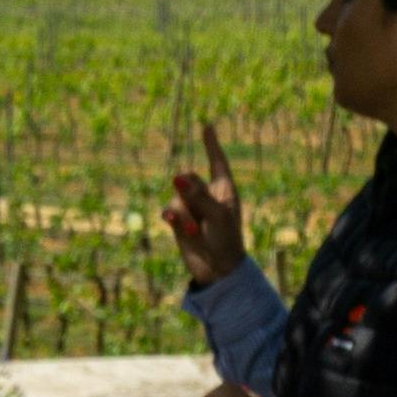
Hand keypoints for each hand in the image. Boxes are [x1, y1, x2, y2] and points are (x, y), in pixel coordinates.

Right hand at [163, 119, 247, 285]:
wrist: (217, 270)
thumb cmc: (226, 241)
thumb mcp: (217, 215)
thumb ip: (197, 195)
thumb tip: (176, 176)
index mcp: (225, 190)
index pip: (217, 162)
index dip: (212, 145)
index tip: (207, 126)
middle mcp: (208, 196)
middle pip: (189, 177)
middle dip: (189, 192)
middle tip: (199, 215)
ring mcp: (192, 208)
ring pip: (177, 195)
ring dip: (184, 213)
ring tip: (195, 231)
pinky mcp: (179, 221)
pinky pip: (170, 209)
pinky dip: (173, 216)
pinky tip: (171, 223)